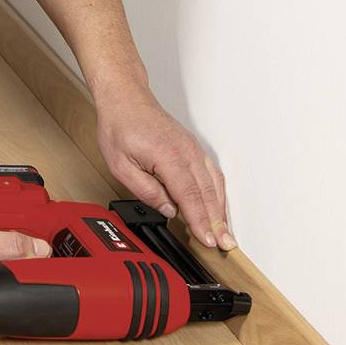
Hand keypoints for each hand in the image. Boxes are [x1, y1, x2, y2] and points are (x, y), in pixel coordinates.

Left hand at [94, 79, 235, 251]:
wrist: (126, 99)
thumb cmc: (121, 126)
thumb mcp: (120, 165)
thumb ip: (145, 190)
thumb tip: (168, 209)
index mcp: (168, 157)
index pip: (190, 196)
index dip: (201, 221)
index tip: (209, 240)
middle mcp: (186, 152)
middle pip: (207, 193)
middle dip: (218, 222)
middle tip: (224, 245)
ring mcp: (193, 149)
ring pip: (214, 184)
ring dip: (221, 210)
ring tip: (224, 233)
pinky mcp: (193, 149)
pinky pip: (212, 174)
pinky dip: (218, 193)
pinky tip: (218, 207)